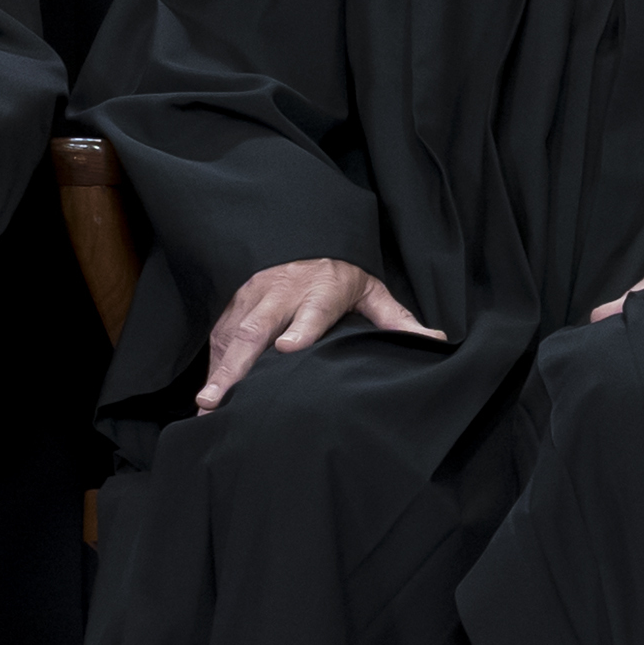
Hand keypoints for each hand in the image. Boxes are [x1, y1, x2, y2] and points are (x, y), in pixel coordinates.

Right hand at [197, 258, 446, 409]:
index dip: (301, 329)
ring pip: (233, 334)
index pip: (312, 310)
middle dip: (239, 364)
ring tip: (206, 404)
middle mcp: (282, 293)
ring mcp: (253, 299)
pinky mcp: (234, 306)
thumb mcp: (372, 291)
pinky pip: (219, 337)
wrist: (302, 240)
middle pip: (258, 328)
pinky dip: (212, 365)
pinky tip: (206, 397)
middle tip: (221, 397)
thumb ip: (397, 320)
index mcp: (321, 290)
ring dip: (218, 370)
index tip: (289, 349)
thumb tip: (437, 342)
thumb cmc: (340, 274)